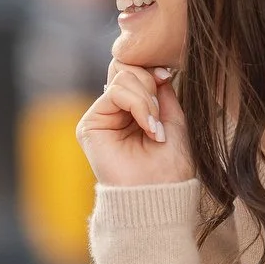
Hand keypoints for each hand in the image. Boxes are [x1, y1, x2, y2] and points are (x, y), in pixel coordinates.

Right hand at [77, 62, 193, 186]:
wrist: (159, 195)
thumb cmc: (171, 167)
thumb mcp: (174, 120)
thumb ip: (162, 93)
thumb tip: (156, 68)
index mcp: (134, 111)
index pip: (137, 72)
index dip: (152, 70)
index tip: (168, 76)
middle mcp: (115, 112)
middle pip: (127, 69)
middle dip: (150, 84)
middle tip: (160, 114)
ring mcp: (102, 117)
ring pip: (123, 78)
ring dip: (146, 99)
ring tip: (155, 127)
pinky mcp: (90, 125)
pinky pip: (115, 93)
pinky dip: (138, 105)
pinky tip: (148, 127)